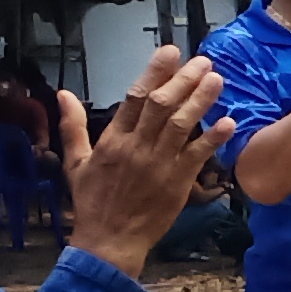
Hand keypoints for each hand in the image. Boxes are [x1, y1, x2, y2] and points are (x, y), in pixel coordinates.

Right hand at [60, 50, 231, 271]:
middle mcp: (137, 147)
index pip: (135, 97)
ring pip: (182, 125)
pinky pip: (198, 156)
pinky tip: (228, 122)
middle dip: (183, 80)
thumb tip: (62, 93)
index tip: (170, 53)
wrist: (109, 238)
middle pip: (162, 105)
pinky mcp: (178, 183)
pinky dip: (213, 138)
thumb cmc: (92, 200)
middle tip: (203, 61)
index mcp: (113, 139)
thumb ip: (72, 125)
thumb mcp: (75, 161)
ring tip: (217, 80)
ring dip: (201, 101)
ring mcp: (159, 164)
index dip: (155, 73)